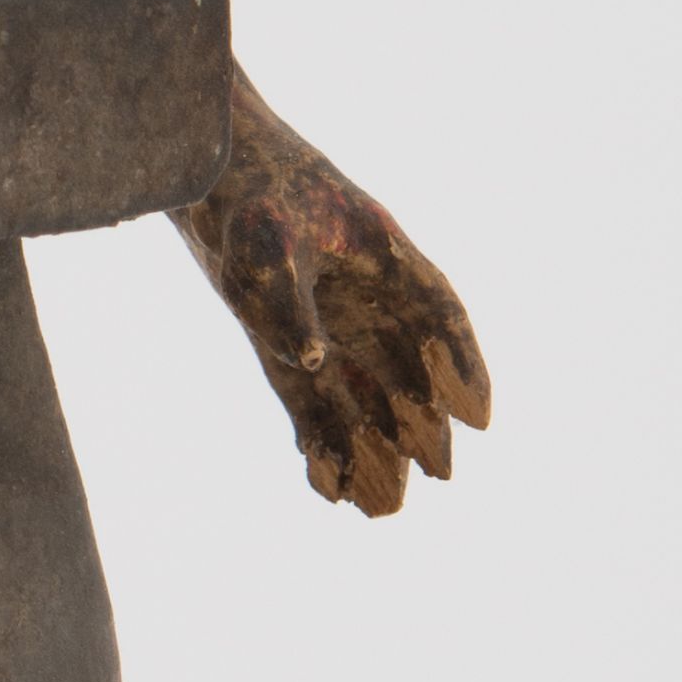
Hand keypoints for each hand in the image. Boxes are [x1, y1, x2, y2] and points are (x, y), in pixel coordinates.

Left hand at [187, 101, 491, 515]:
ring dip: (371, 444)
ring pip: (359, 393)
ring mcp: (324, 319)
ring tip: (379, 505)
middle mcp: (361, 294)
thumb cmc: (244, 195)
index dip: (464, 365)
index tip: (479, 416)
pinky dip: (318, 437)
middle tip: (439, 477)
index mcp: (381, 255)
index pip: (440, 314)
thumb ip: (288, 303)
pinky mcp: (279, 340)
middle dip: (421, 423)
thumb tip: (314, 363)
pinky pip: (308, 398)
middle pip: (404, 368)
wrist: (201, 177)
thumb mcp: (264, 243)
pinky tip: (324, 480)